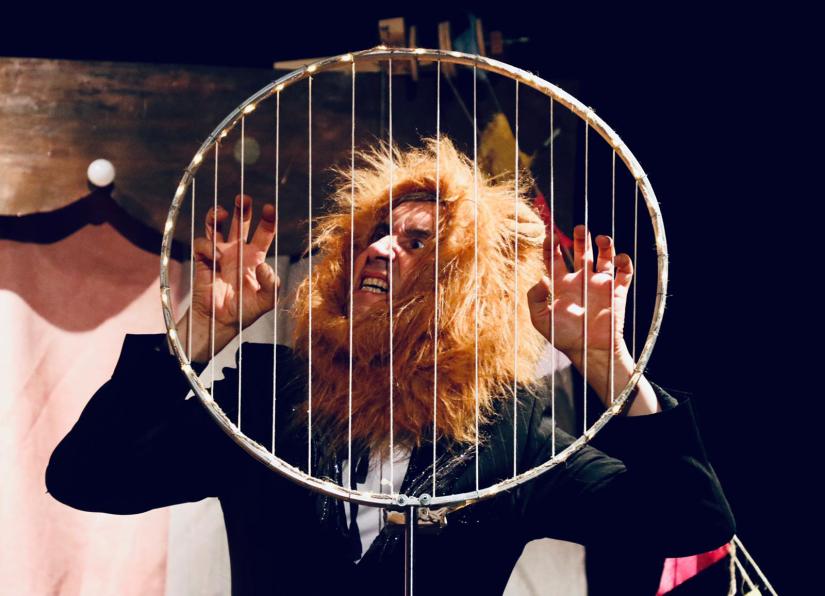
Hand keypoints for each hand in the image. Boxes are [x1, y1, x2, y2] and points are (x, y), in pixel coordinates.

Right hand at [178, 194, 278, 361]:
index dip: (267, 219)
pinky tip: (214, 256)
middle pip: (240, 222)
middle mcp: (238, 251)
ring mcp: (219, 254)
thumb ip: (271, 284)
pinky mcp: (203, 260)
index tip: (269, 207)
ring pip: (218, 226)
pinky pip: (202, 244)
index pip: (264, 232)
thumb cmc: (246, 311)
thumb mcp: (267, 301)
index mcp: (256, 257)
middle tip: (243, 199)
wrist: (220, 322)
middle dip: (242, 208)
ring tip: (221, 212)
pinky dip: (207, 246)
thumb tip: (264, 264)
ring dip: (218, 215)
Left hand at [527, 224, 632, 362]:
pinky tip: (619, 259)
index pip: (555, 258)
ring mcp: (599, 284)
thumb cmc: (563, 337)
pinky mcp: (617, 292)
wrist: (590, 351)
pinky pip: (624, 272)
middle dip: (580, 237)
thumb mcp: (540, 319)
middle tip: (580, 228)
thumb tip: (541, 278)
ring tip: (601, 238)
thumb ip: (535, 299)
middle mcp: (581, 280)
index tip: (551, 235)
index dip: (552, 245)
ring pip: (604, 256)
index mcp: (561, 284)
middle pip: (581, 251)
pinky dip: (625, 262)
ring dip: (605, 244)